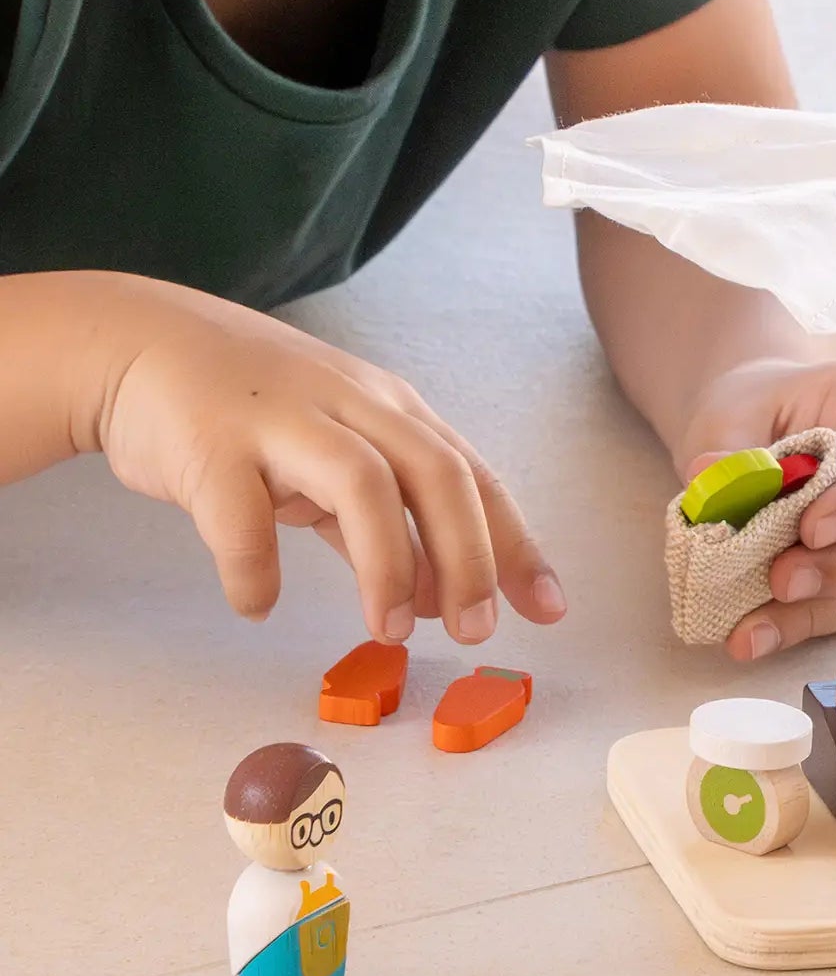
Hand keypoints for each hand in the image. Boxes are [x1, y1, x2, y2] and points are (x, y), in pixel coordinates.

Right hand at [80, 275, 563, 643]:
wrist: (145, 344)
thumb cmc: (254, 409)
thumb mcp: (334, 450)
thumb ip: (382, 519)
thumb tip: (433, 596)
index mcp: (391, 410)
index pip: (473, 476)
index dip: (516, 544)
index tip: (549, 608)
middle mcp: (352, 404)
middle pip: (437, 471)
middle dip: (469, 555)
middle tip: (474, 631)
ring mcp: (284, 418)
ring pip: (362, 482)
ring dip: (388, 563)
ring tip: (392, 631)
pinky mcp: (213, 442)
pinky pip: (242, 515)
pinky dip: (256, 569)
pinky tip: (257, 603)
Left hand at [680, 357, 835, 661]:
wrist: (762, 426)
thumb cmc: (758, 410)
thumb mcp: (732, 413)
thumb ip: (727, 445)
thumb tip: (708, 477)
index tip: (811, 531)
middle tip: (782, 581)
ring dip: (826, 605)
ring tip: (757, 624)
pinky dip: (810, 622)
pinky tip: (759, 635)